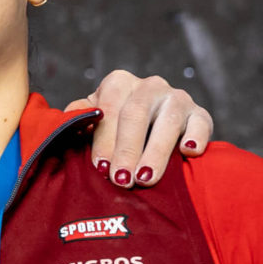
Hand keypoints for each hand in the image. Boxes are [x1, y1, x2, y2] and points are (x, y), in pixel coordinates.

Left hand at [66, 70, 213, 187]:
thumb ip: (77, 119)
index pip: (109, 108)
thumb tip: (61, 125)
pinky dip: (196, 136)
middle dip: (127, 149)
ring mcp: (177, 98)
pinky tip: (188, 152)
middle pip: (136, 114)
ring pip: (168, 121)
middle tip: (121, 179)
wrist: (151, 128)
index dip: (104, 138)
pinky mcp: (200, 114)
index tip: (99, 166)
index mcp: (118, 83)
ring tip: (146, 178)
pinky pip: (201, 123)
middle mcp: (149, 85)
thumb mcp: (92, 120)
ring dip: (156, 152)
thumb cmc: (113, 128)